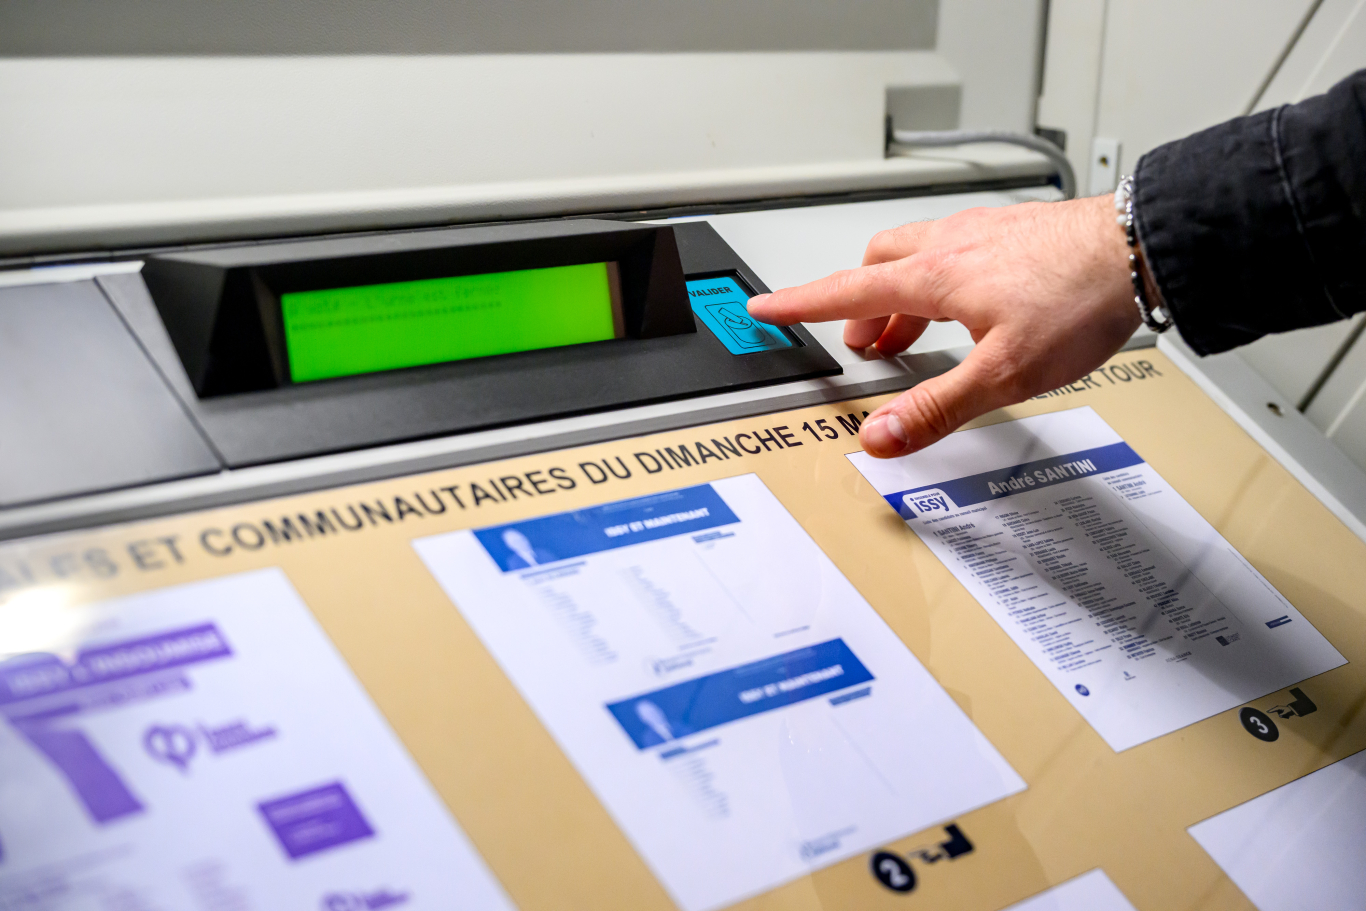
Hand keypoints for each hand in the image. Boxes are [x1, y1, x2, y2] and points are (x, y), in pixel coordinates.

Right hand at [747, 194, 1140, 457]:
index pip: (846, 292)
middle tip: (856, 339)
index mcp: (934, 277)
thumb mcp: (1002, 373)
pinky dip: (935, 280)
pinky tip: (965, 305)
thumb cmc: (1079, 300)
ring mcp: (981, 233)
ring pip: (914, 255)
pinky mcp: (1011, 232)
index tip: (764, 306)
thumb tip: (881, 437)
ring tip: (906, 332)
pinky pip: (951, 250)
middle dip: (854, 302)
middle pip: (876, 267)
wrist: (1141, 247)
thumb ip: (936, 407)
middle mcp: (950, 245)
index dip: (799, 303)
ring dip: (897, 294)